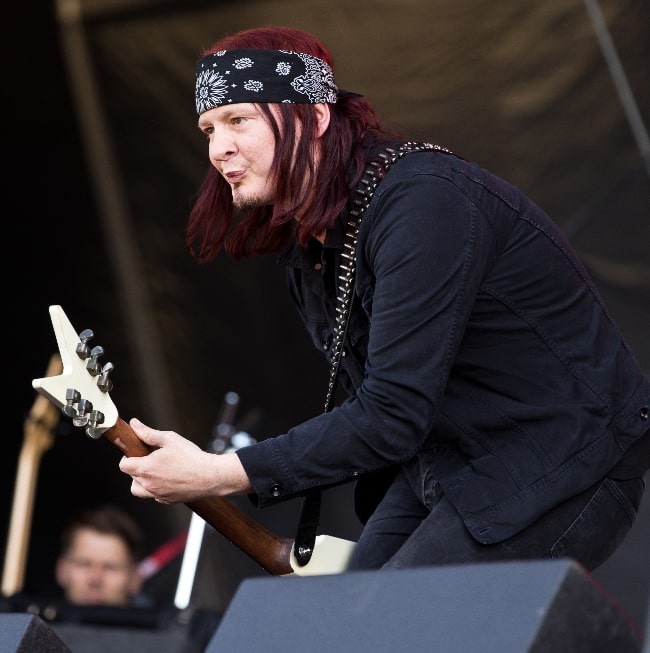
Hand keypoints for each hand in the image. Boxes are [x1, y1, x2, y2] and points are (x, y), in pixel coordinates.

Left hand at [118, 418, 251, 502]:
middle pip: (131, 477)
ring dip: (141, 481)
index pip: (123, 466)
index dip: (128, 457)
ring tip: (155, 471)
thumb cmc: (191, 457)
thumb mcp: (170, 439)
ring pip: (138, 490)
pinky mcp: (167, 501)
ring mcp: (157, 494)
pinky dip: (156, 488)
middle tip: (151, 458)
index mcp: (146, 468)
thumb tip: (134, 424)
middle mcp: (148, 484)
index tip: (137, 452)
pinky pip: (154, 495)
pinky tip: (168, 478)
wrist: (210, 476)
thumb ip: (149, 433)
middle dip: (137, 467)